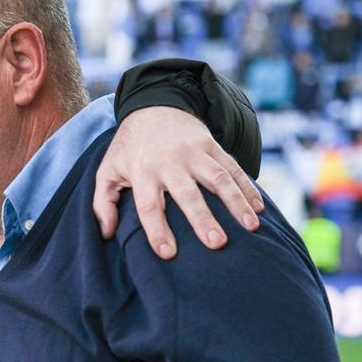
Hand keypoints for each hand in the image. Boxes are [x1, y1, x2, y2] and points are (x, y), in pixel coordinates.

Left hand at [93, 106, 264, 258]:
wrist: (152, 106)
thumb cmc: (130, 149)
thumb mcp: (108, 170)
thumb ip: (103, 203)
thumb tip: (106, 233)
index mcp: (142, 172)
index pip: (148, 206)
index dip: (157, 230)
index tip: (168, 254)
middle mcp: (169, 162)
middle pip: (187, 193)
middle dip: (202, 218)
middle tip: (217, 243)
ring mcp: (193, 152)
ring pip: (217, 178)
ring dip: (236, 202)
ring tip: (251, 227)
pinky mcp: (211, 144)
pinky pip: (232, 166)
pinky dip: (248, 186)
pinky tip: (259, 207)